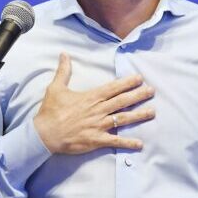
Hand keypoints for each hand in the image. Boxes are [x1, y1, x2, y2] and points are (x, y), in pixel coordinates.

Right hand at [34, 53, 154, 154]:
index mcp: (91, 97)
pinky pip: (115, 141)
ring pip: (123, 119)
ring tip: (152, 112)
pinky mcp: (97, 140)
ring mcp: (99, 125)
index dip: (127, 82)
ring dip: (139, 115)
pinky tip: (140, 144)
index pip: (113, 88)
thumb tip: (64, 54)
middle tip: (152, 91)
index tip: (140, 78)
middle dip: (138, 95)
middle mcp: (98, 110)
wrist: (45, 134)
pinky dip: (128, 143)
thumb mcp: (56, 88)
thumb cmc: (51, 111)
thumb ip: (63, 71)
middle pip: (122, 101)